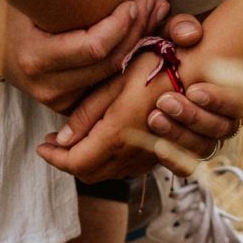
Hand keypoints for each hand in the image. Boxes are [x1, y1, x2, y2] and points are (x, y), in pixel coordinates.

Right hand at [0, 0, 156, 113]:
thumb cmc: (13, 12)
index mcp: (36, 57)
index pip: (93, 48)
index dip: (120, 26)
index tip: (135, 2)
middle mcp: (48, 85)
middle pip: (108, 63)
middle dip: (136, 32)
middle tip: (154, 3)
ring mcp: (58, 100)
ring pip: (112, 77)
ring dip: (138, 46)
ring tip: (155, 15)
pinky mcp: (68, 106)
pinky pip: (104, 86)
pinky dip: (126, 62)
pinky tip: (142, 37)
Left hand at [36, 19, 242, 182]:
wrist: (200, 72)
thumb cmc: (157, 68)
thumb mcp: (116, 82)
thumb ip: (88, 113)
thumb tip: (63, 138)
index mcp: (117, 135)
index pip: (74, 163)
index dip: (54, 158)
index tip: (42, 146)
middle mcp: (134, 153)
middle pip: (89, 174)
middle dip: (68, 162)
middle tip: (54, 144)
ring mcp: (149, 157)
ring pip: (109, 173)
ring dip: (89, 162)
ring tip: (76, 141)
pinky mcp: (161, 154)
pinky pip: (129, 168)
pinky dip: (110, 161)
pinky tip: (105, 141)